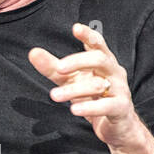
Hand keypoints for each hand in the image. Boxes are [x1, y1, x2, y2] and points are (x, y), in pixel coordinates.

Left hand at [29, 22, 145, 149]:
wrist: (117, 125)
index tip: (76, 28)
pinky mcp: (120, 108)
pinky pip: (106, 106)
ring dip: (74, 90)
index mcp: (103, 61)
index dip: (88, 35)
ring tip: (54, 95)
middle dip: (78, 61)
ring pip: (98, 84)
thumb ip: (54, 68)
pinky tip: (74, 110)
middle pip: (99, 59)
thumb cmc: (94, 97)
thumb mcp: (71, 80)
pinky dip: (89, 107)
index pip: (98, 44)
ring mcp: (120, 89)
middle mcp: (114, 72)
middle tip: (59, 68)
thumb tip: (33, 53)